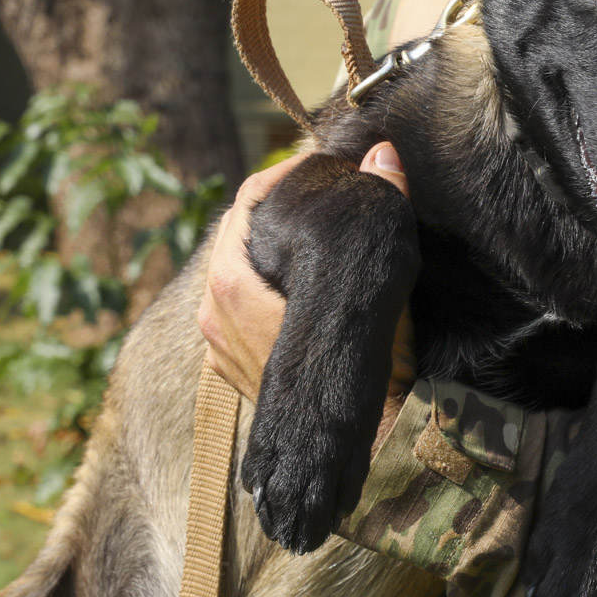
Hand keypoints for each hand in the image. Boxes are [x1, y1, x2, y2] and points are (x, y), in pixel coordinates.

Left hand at [199, 143, 416, 443]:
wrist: (358, 443)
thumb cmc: (363, 365)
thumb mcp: (372, 282)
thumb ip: (381, 207)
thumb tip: (383, 153)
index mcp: (232, 284)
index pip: (245, 203)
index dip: (283, 174)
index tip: (320, 162)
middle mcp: (213, 310)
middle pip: (237, 234)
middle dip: (276, 207)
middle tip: (321, 189)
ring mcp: (219, 341)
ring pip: (234, 271)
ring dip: (268, 245)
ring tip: (312, 229)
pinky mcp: (232, 364)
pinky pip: (239, 306)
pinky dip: (264, 283)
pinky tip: (300, 280)